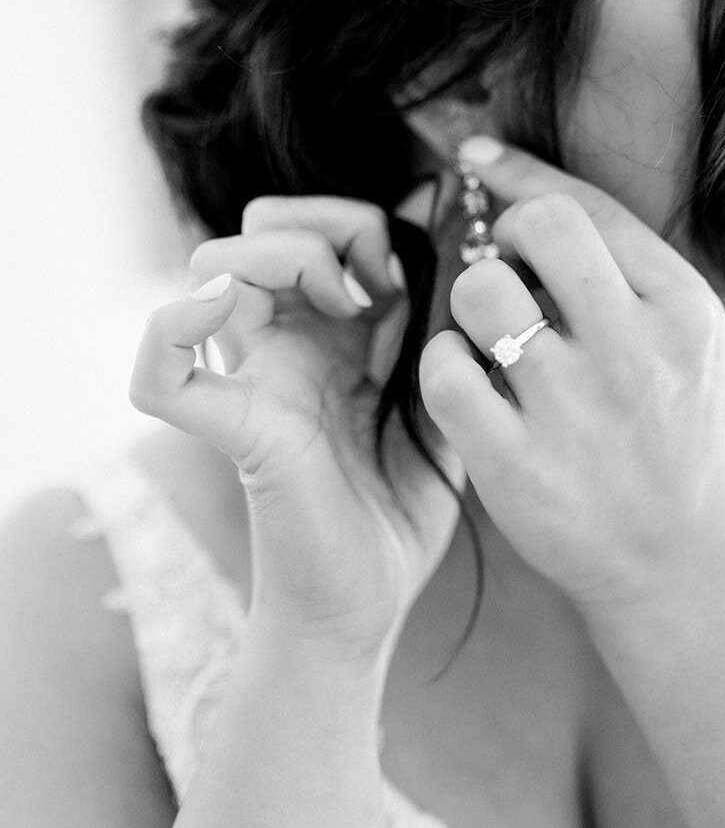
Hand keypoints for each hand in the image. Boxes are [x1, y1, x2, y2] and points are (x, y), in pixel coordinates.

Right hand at [129, 197, 460, 673]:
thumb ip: (447, 335)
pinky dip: (170, 331)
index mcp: (329, 334)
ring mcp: (255, 383)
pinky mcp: (240, 434)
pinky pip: (161, 378)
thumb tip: (461, 255)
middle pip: (258, 226)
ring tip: (349, 305)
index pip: (308, 225)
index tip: (411, 270)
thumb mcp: (443, 402)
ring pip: (211, 266)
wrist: (368, 607)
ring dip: (282, 255)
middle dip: (322, 224)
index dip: (357, 221)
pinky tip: (221, 311)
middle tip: (380, 283)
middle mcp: (284, 346)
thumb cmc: (401, 508)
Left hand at [418, 142, 724, 620]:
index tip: (475, 160)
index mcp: (681, 307)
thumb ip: (612, 256)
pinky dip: (444, 368)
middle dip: (500, 235)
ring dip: (470, 305)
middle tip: (504, 271)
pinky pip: (444, 372)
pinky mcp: (520, 466)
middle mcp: (636, 350)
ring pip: (481, 292)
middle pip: (538, 228)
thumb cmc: (661, 429)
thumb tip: (494, 160)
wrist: (673, 559)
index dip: (517, 174)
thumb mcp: (677, 334)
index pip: (584, 206)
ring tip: (495, 340)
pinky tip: (471, 388)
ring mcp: (577, 411)